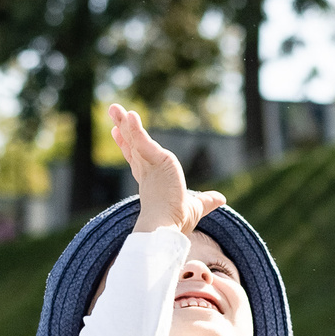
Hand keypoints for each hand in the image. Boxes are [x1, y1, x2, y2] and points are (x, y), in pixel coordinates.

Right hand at [110, 104, 224, 235]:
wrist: (167, 228)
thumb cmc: (177, 222)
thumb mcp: (196, 206)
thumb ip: (206, 200)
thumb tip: (221, 199)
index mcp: (151, 180)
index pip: (137, 158)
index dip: (129, 145)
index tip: (119, 133)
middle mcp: (147, 171)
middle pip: (131, 145)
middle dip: (123, 128)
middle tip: (113, 111)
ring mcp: (149, 165)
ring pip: (134, 139)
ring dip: (124, 122)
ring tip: (114, 107)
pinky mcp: (156, 161)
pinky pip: (142, 140)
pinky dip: (135, 128)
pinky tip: (130, 114)